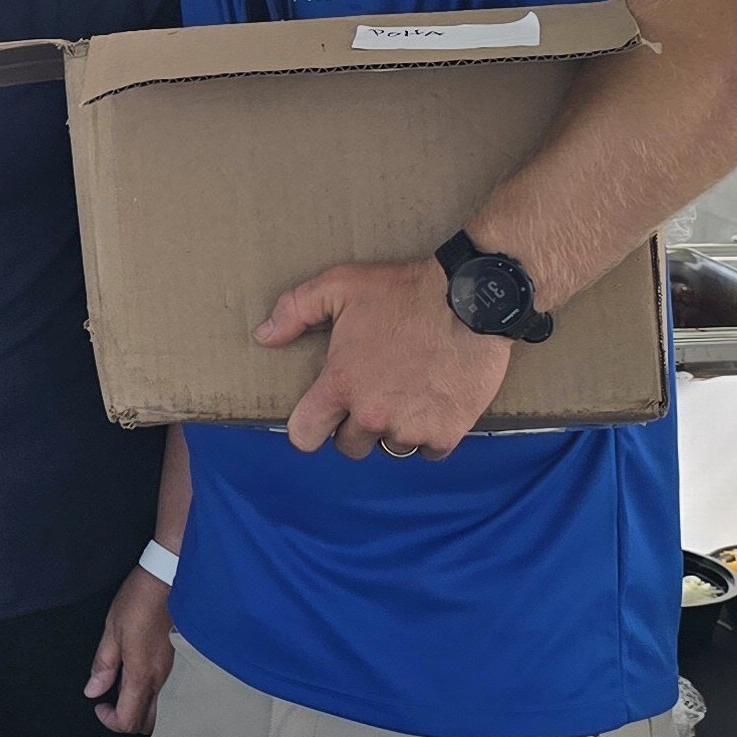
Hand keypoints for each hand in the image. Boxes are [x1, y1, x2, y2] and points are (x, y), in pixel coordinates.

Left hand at [86, 568, 172, 733]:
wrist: (169, 579)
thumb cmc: (139, 601)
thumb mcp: (112, 630)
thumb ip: (104, 665)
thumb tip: (93, 691)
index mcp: (141, 675)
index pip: (128, 720)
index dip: (109, 720)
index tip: (98, 704)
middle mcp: (160, 679)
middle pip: (147, 723)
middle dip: (126, 720)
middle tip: (108, 701)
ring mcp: (170, 672)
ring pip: (156, 708)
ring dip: (136, 707)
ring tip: (119, 685)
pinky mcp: (173, 662)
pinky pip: (161, 691)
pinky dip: (146, 694)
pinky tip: (132, 673)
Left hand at [254, 259, 512, 457]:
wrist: (473, 300)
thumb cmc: (403, 291)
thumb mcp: (340, 285)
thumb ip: (294, 310)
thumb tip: (263, 336)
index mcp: (341, 385)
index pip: (304, 436)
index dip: (309, 427)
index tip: (322, 415)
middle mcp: (372, 415)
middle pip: (350, 447)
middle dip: (355, 427)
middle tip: (374, 395)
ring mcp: (411, 428)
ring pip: (391, 448)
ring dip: (395, 429)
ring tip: (408, 394)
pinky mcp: (447, 433)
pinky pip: (428, 451)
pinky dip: (431, 434)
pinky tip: (434, 404)